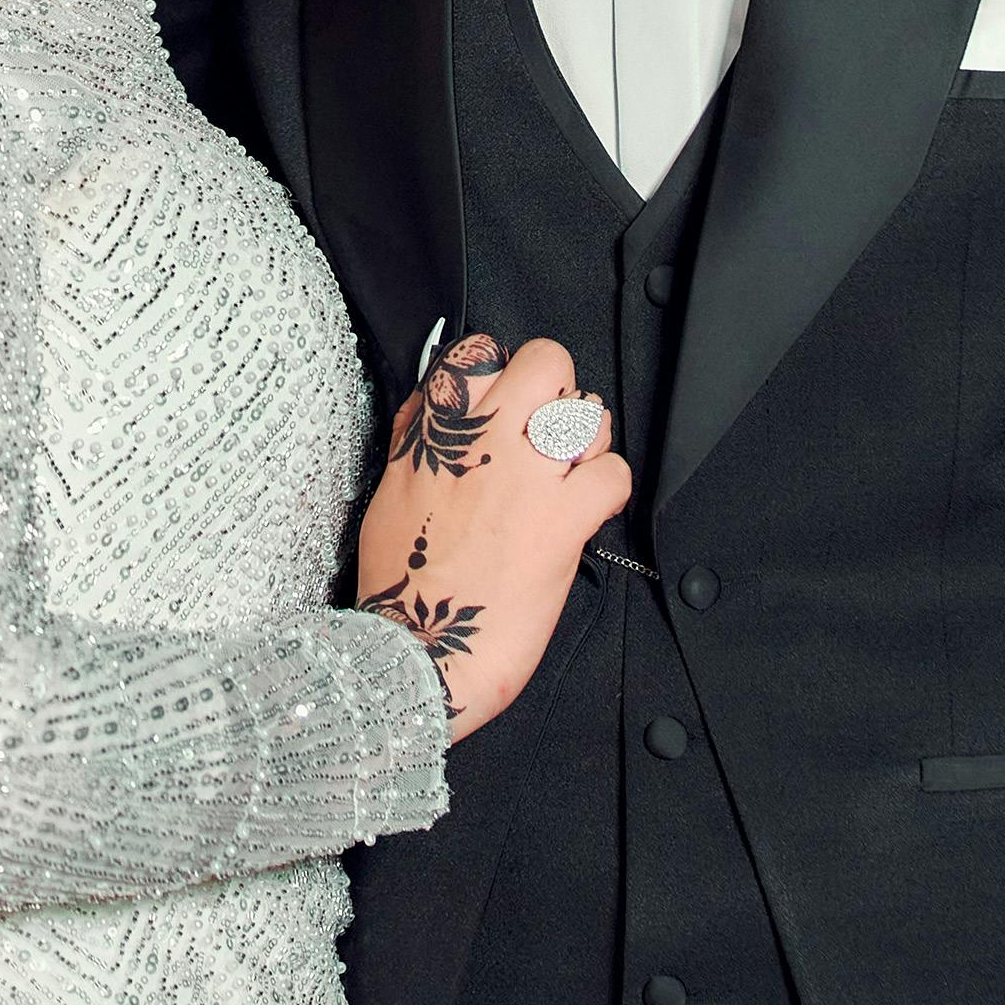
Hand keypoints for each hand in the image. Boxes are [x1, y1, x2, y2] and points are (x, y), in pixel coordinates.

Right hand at [353, 332, 632, 738]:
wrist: (417, 652)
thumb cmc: (402, 585)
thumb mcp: (391, 492)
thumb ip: (416, 437)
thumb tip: (433, 401)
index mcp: (435, 433)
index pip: (478, 352)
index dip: (500, 371)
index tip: (504, 397)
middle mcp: (483, 443)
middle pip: (547, 363)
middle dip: (554, 390)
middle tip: (545, 428)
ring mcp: (526, 478)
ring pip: (589, 414)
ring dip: (586, 441)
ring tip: (569, 472)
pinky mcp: (563, 522)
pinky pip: (613, 474)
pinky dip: (608, 489)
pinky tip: (586, 508)